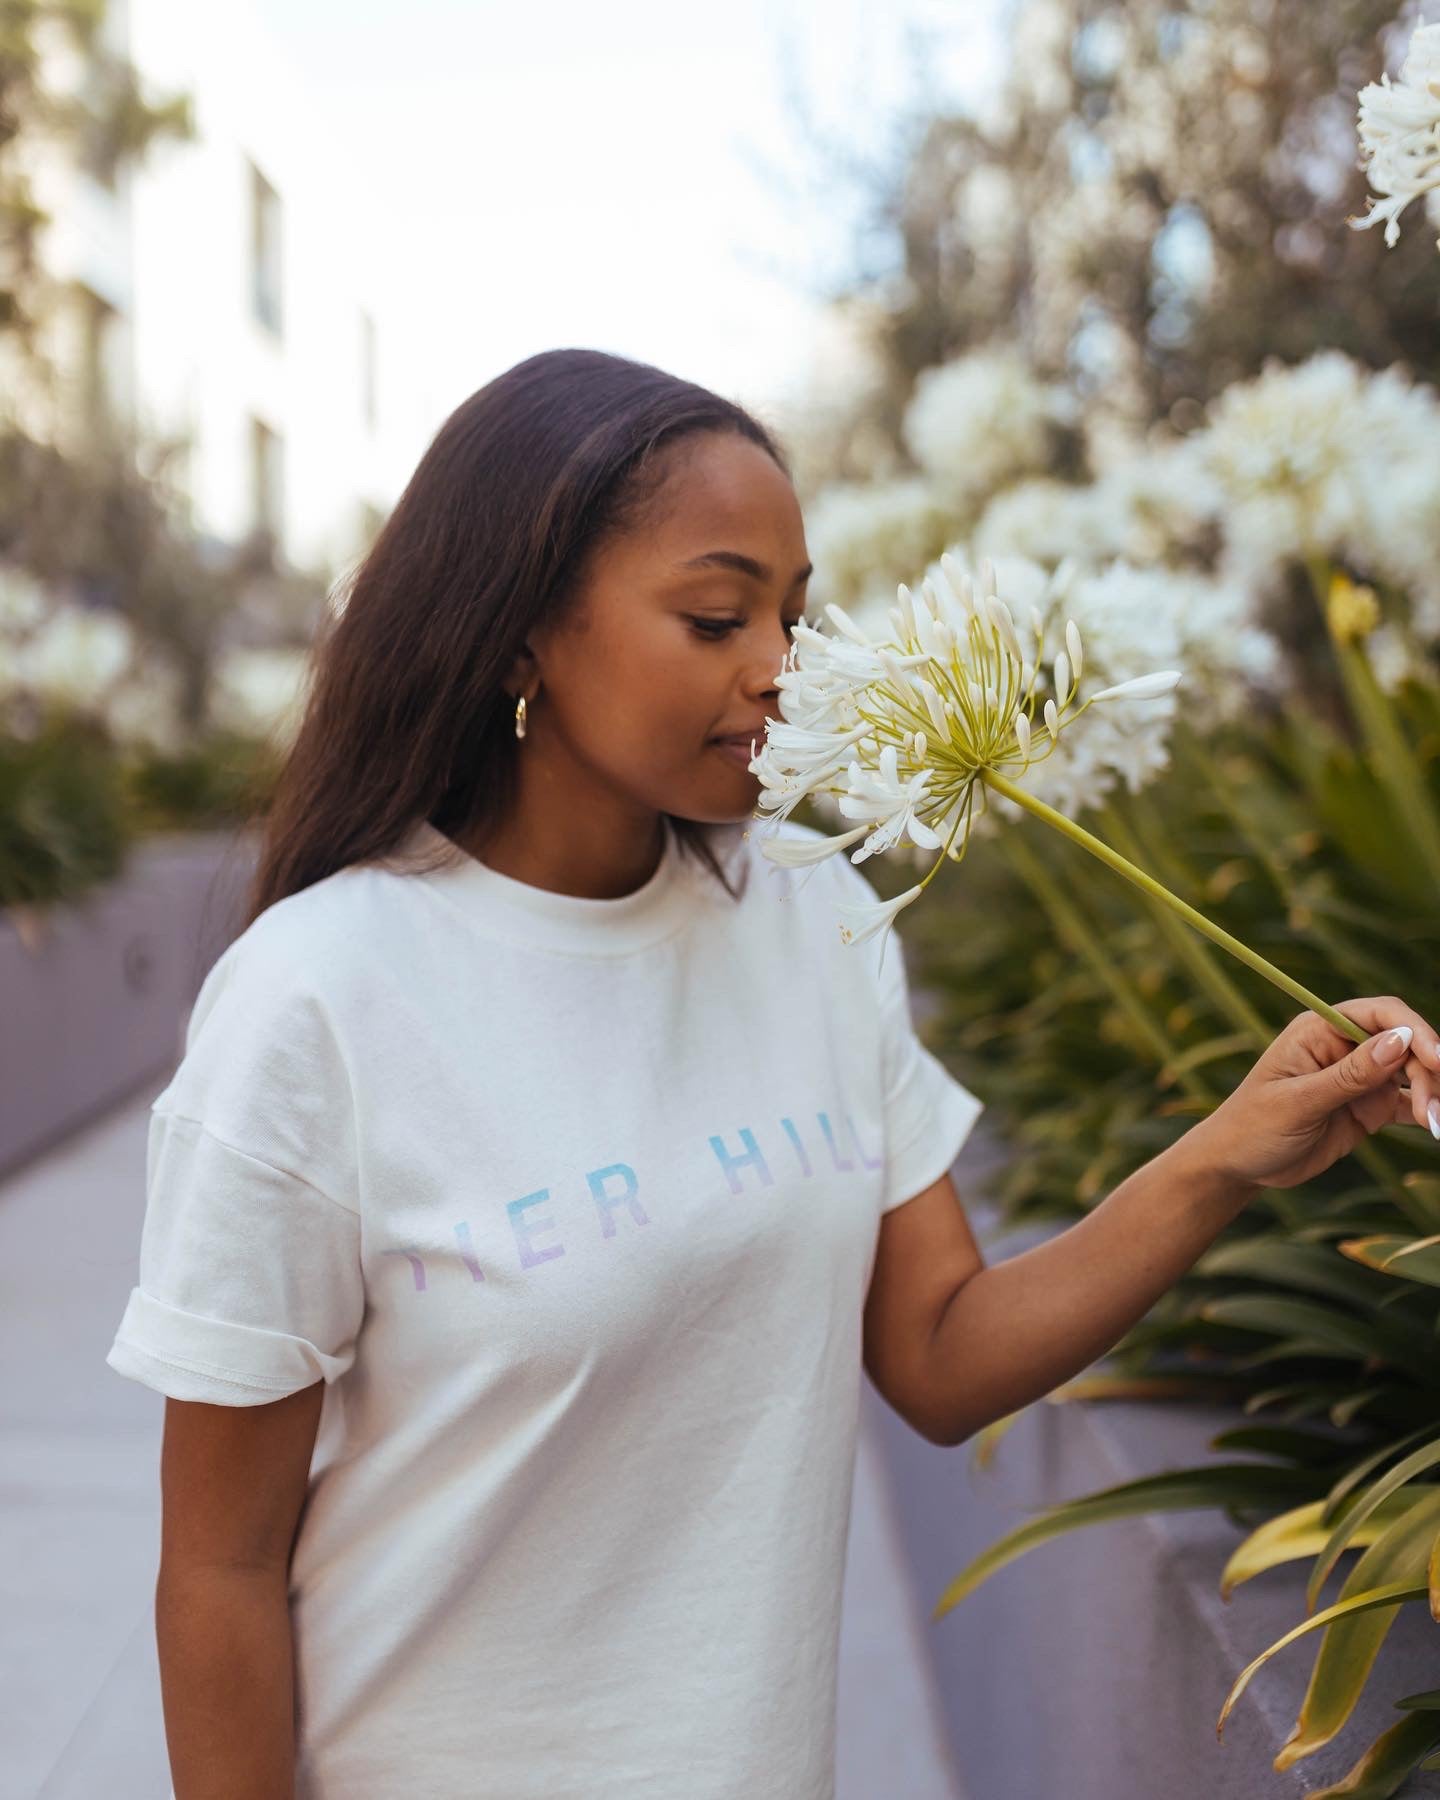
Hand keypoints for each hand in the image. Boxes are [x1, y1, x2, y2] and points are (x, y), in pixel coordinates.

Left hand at [1189, 996, 1439, 1192]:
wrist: (1238, 1166)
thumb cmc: (1254, 1127)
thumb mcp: (1299, 1102)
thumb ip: (1349, 1075)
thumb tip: (1399, 1040)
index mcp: (1319, 1030)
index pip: (1380, 1014)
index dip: (1413, 1031)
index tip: (1436, 1059)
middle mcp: (1344, 1047)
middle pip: (1405, 1044)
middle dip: (1428, 1072)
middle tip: (1433, 1111)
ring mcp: (1359, 1077)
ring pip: (1414, 1073)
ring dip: (1433, 1094)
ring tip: (1436, 1124)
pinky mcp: (1369, 1106)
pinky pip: (1409, 1102)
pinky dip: (1427, 1112)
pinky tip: (1436, 1126)